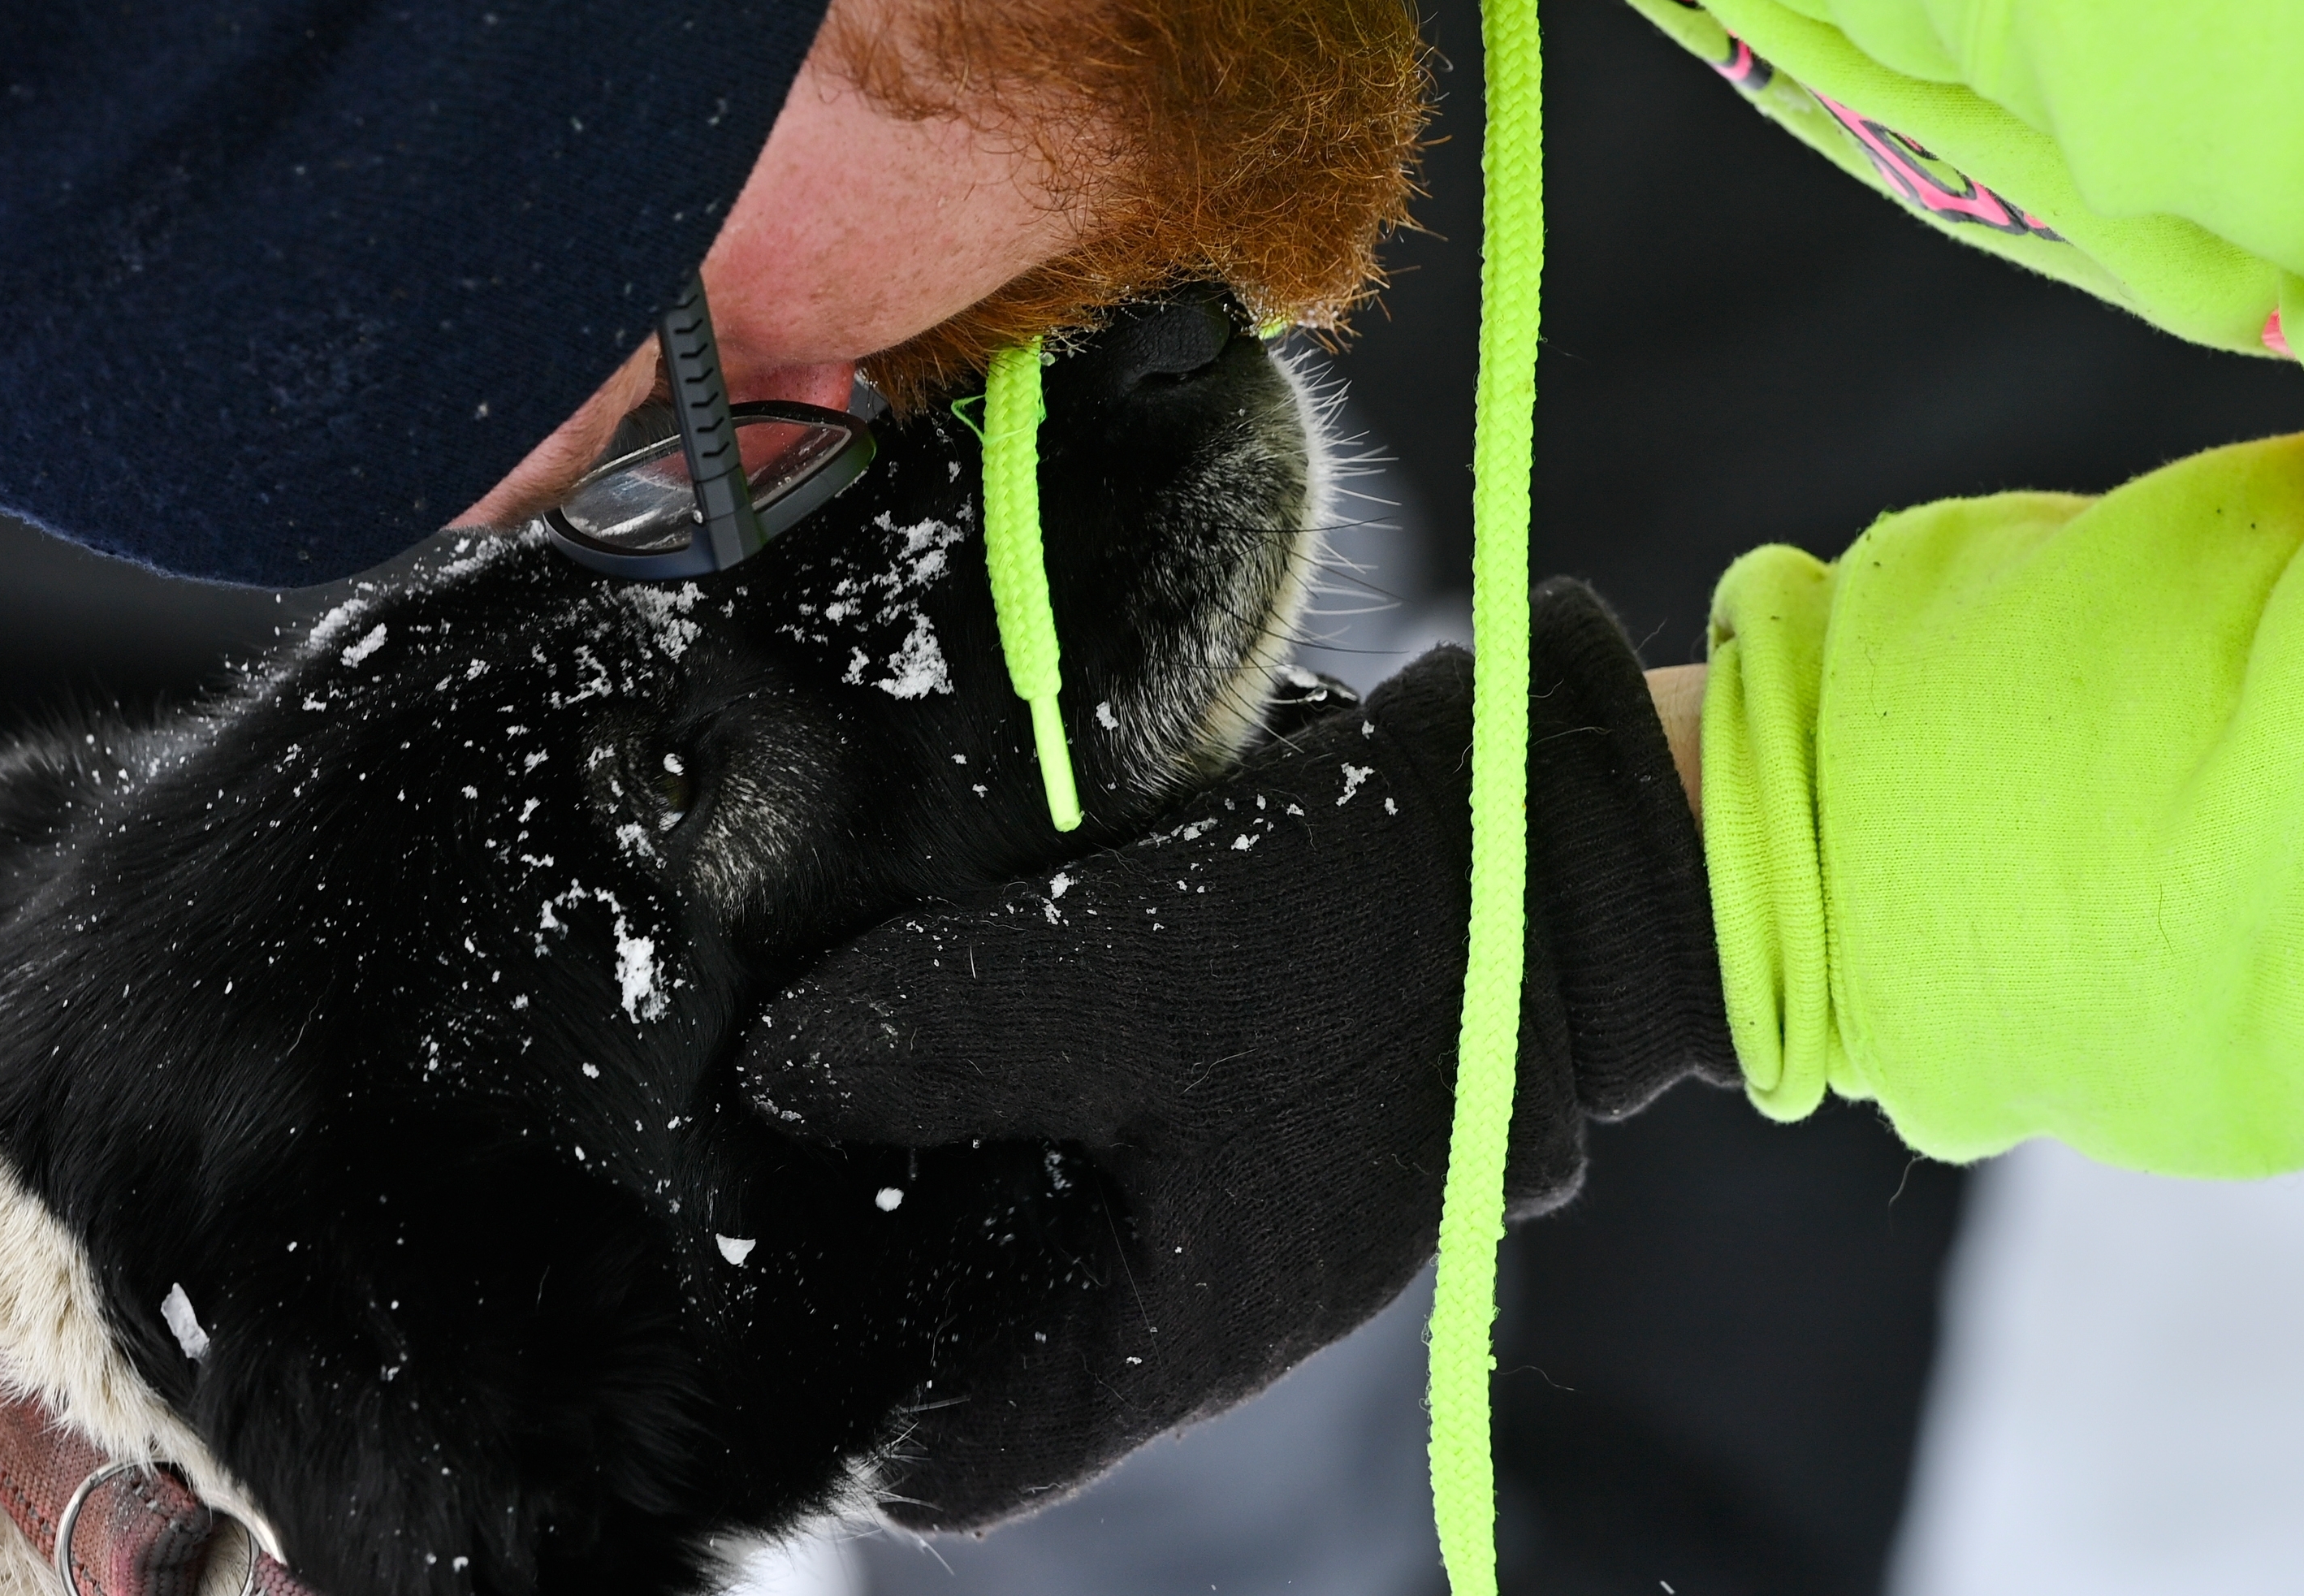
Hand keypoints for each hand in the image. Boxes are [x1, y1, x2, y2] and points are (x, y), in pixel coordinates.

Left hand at [737, 581, 1733, 1528]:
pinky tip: (949, 957)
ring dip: (930, 1118)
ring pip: (1004, 1212)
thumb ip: (940, 1033)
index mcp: (1169, 1335)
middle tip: (769, 1088)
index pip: (942, 1460)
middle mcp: (1180, 1301)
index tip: (744, 1246)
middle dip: (863, 1218)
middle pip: (957, 1324)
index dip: (830, 1378)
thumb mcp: (1131, 973)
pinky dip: (1004, 1059)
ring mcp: (1204, 1206)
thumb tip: (769, 1073)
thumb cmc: (1381, 937)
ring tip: (847, 1009)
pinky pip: (1070, 1122)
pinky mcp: (1217, 1110)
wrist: (1559, 843)